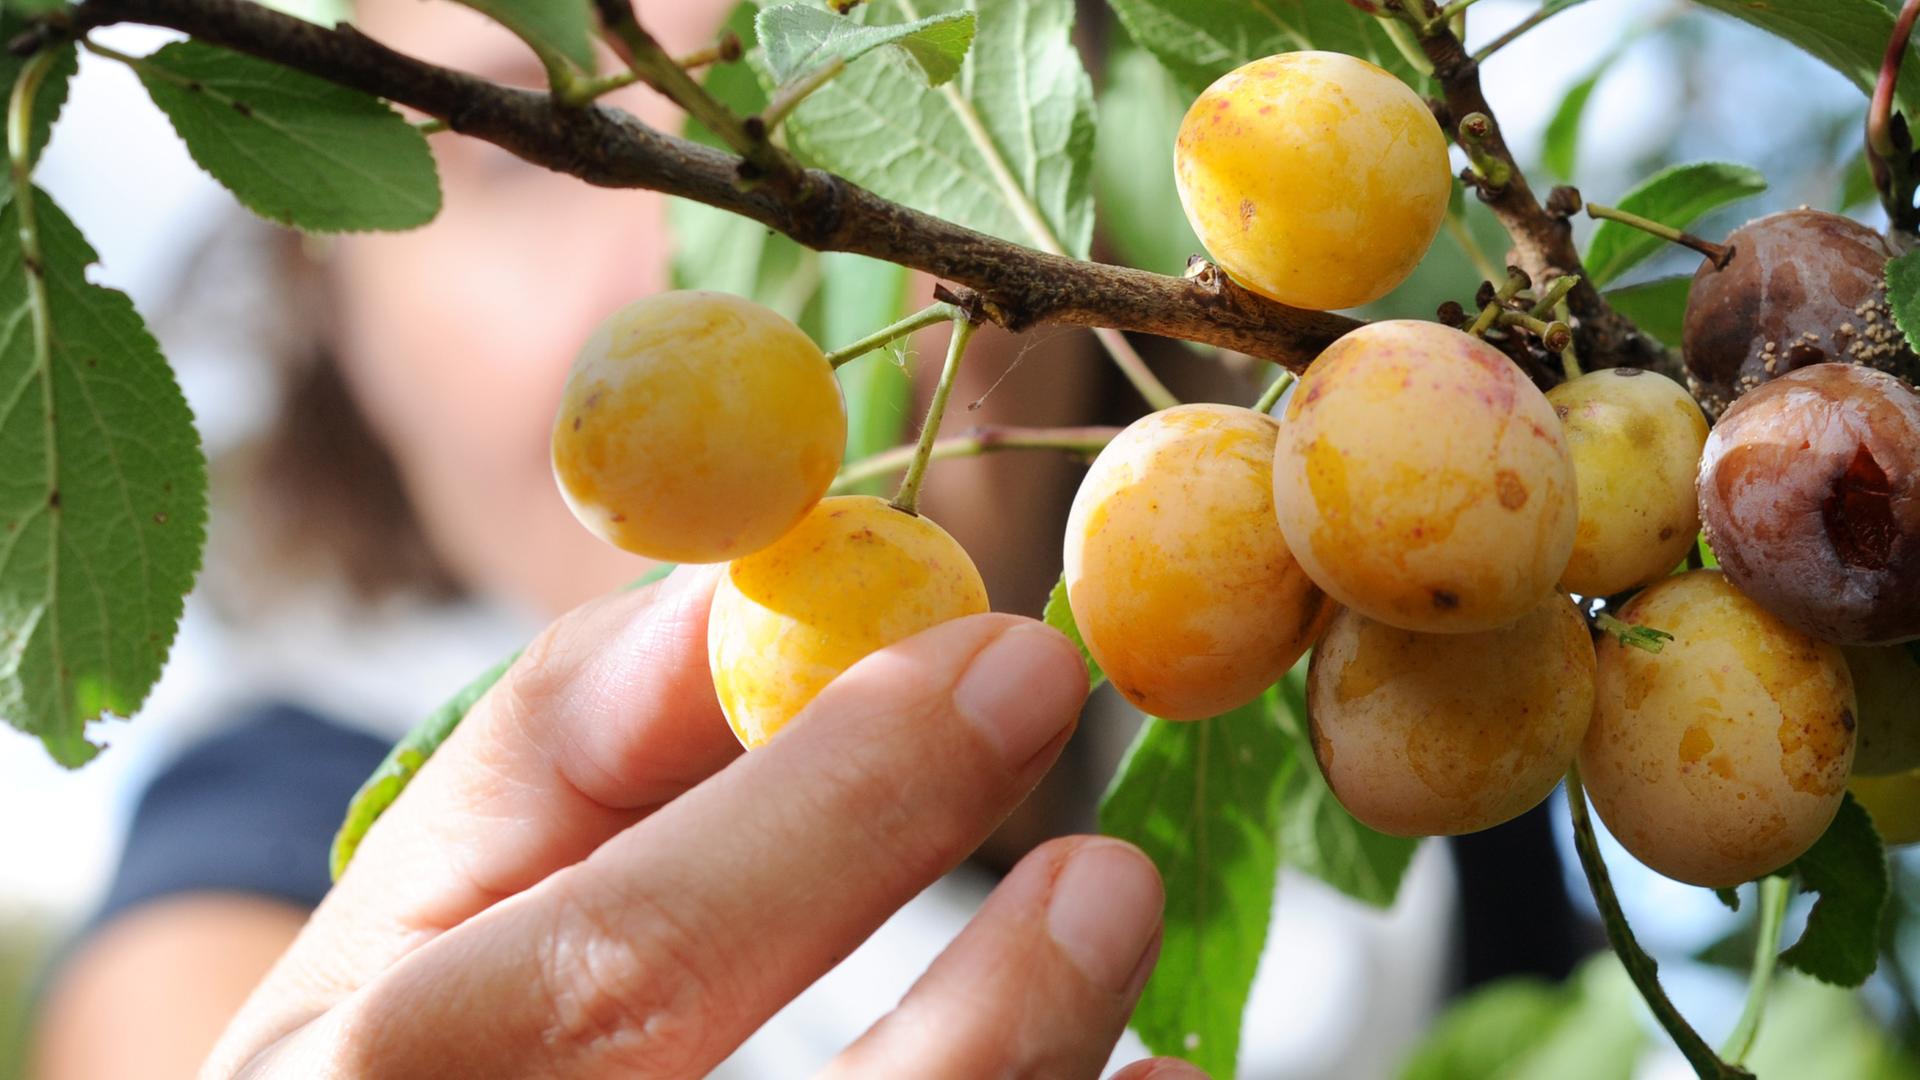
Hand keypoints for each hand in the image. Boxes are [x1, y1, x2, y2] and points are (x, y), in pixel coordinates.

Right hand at [205, 568, 1200, 1078]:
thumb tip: (743, 589)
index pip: (632, 962)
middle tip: (1110, 868)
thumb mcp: (430, 896)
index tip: (1011, 660)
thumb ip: (565, 741)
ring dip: (1037, 1075)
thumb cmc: (416, 1047)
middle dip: (993, 1015)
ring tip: (1109, 936)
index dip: (842, 807)